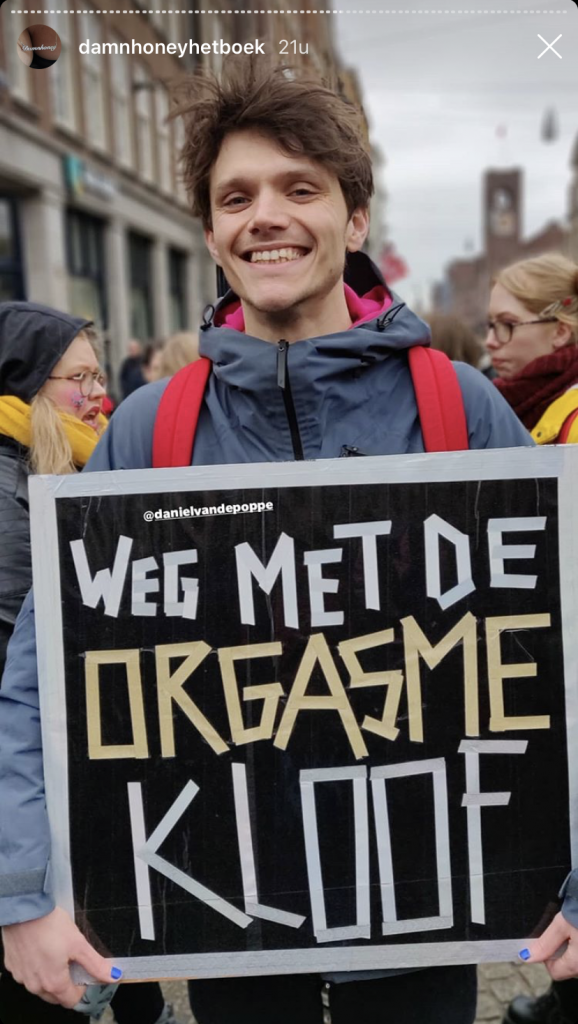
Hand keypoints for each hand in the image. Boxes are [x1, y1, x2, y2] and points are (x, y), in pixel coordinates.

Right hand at [1, 906, 117, 1007]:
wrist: (24, 909)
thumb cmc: (49, 925)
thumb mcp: (79, 944)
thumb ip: (96, 964)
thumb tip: (113, 976)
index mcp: (54, 983)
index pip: (72, 1001)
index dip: (82, 990)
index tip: (86, 976)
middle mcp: (36, 985)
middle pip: (56, 996)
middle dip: (67, 984)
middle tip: (73, 962)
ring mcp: (22, 977)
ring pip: (40, 986)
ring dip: (51, 976)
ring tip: (57, 953)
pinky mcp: (13, 966)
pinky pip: (28, 975)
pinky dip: (36, 967)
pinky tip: (42, 950)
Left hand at [522, 912, 577, 979]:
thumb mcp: (562, 924)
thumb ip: (545, 943)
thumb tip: (527, 957)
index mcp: (577, 964)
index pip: (555, 972)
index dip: (547, 956)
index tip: (550, 939)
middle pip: (569, 969)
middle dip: (564, 953)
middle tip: (566, 932)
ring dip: (575, 950)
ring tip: (577, 930)